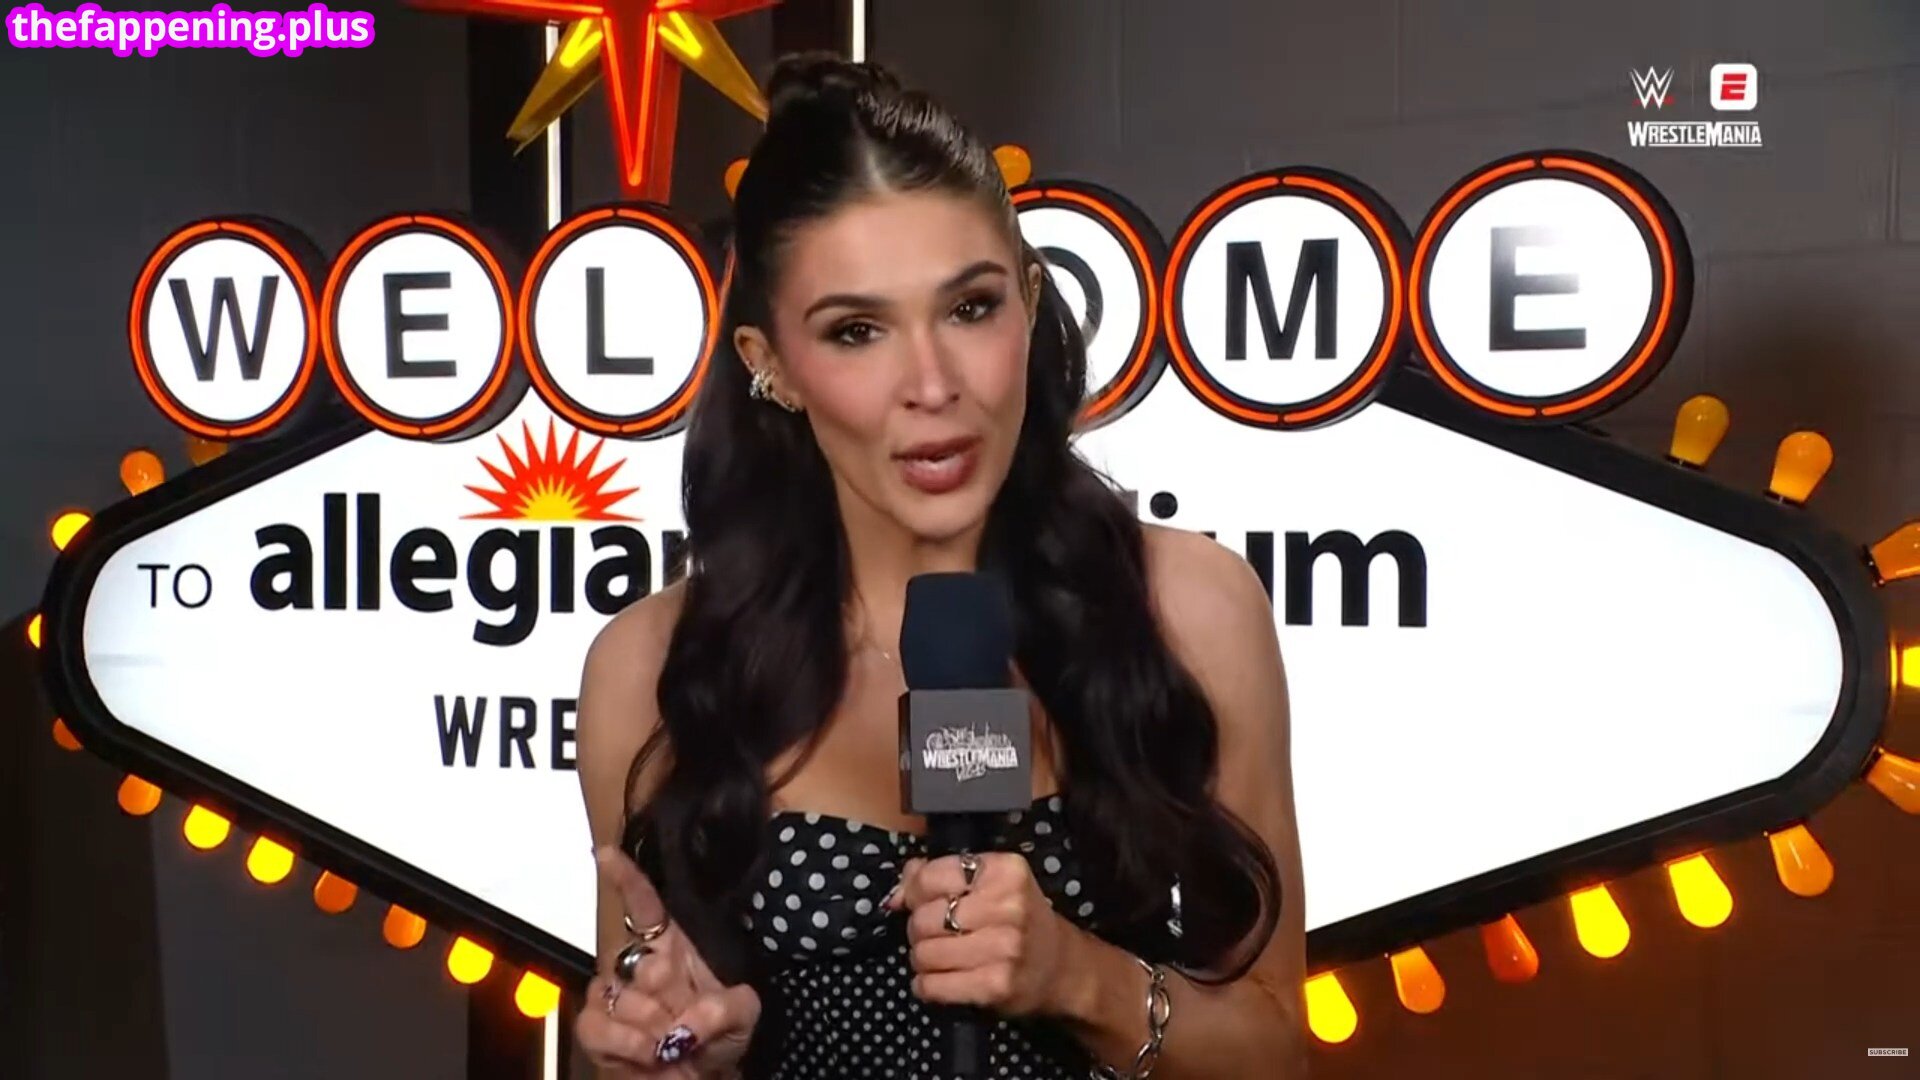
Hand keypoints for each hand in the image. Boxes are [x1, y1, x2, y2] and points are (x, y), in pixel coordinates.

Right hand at [575, 846, 760, 1077]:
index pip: (644, 904)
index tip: (606, 855)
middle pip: (639, 965)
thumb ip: (728, 1009)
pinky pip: (597, 1025)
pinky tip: (648, 1055)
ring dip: (653, 1030)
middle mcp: (638, 963)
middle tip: (686, 1028)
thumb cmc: (722, 1035)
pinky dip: (626, 1044)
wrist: (703, 1075)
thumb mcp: (744, 1016)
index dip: (626, 879)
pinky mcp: (595, 1026)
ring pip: (622, 999)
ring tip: (674, 1046)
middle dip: (668, 1003)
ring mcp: (613, 994)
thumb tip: (692, 1019)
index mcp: (672, 946)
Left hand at [888, 851, 1076, 1017]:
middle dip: (919, 929)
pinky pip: (932, 985)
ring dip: (921, 959)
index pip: (930, 877)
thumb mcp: (989, 883)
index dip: (915, 892)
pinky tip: (938, 980)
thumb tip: (894, 896)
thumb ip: (937, 876)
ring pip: (924, 953)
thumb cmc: (1017, 919)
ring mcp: (1003, 948)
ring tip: (939, 958)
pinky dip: (925, 985)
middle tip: (936, 934)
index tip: (922, 902)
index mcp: (1004, 871)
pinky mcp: (995, 985)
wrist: (1059, 966)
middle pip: (923, 918)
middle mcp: (1008, 907)